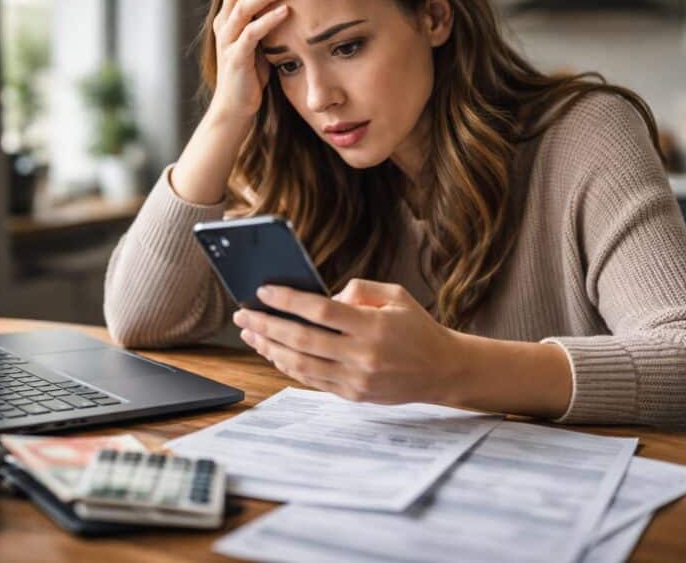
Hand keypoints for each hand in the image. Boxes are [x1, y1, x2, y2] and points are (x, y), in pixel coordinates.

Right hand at [210, 0, 290, 119]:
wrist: (236, 106)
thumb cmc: (250, 73)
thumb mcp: (259, 41)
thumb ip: (265, 21)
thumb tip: (289, 0)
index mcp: (227, 18)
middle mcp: (223, 26)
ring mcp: (227, 41)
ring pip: (243, 9)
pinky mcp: (235, 58)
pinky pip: (251, 34)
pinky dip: (269, 21)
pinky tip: (285, 12)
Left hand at [232, 279, 467, 405]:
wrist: (442, 370)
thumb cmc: (417, 328)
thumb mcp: (396, 296)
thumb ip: (359, 290)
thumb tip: (322, 296)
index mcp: (373, 326)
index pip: (320, 311)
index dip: (288, 300)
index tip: (264, 291)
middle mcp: (362, 355)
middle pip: (302, 339)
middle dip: (266, 325)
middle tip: (243, 314)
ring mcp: (356, 379)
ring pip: (301, 364)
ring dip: (270, 348)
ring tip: (250, 334)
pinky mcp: (353, 395)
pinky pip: (312, 380)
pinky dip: (288, 366)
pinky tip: (273, 352)